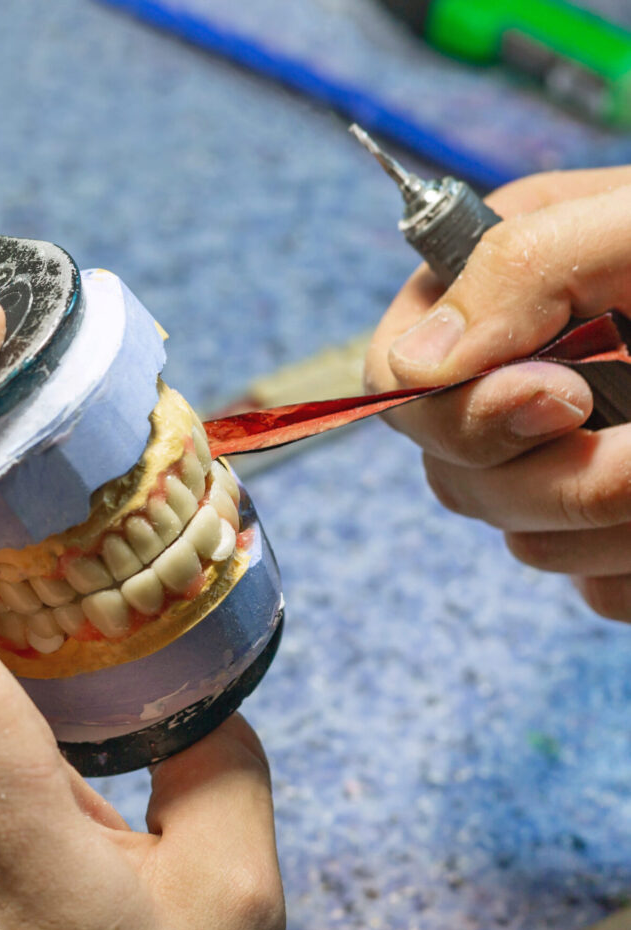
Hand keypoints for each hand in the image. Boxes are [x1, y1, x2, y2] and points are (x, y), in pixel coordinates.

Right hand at [365, 166, 630, 621]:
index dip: (460, 410)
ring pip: (528, 542)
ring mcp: (561, 466)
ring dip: (623, 520)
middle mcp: (514, 383)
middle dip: (562, 478)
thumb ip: (526, 268)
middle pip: (456, 478)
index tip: (564, 398)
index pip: (396, 382)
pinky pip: (596, 587)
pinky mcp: (615, 535)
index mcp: (500, 296)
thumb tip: (415, 366)